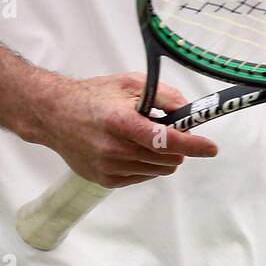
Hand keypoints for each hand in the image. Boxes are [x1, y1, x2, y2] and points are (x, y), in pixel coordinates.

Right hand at [20, 71, 217, 188]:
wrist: (55, 115)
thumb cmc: (94, 96)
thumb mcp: (130, 84)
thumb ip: (164, 96)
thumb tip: (188, 114)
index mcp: (122, 121)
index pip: (166, 139)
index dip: (193, 144)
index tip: (211, 147)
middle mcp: (114, 149)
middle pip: (167, 158)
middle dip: (177, 146)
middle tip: (166, 129)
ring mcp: (109, 168)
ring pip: (158, 170)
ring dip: (161, 156)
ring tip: (141, 136)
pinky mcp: (105, 180)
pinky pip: (142, 177)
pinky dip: (145, 164)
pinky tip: (129, 148)